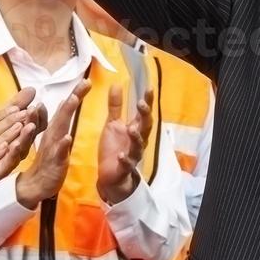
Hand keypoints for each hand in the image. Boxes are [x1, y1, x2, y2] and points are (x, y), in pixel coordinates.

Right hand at [15, 81, 89, 208]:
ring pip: (58, 128)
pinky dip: (62, 144)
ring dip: (65, 114)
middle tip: (84, 82)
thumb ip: (56, 120)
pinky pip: (58, 153)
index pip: (66, 108)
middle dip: (73, 97)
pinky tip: (67, 137)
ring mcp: (52, 147)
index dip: (76, 94)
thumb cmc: (47, 160)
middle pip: (63, 112)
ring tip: (73, 99)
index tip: (88, 80)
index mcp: (55, 129)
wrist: (35, 184)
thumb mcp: (53, 139)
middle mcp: (52, 134)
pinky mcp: (54, 162)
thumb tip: (57, 103)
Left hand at [97, 84, 150, 204]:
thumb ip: (115, 106)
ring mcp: (132, 155)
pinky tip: (120, 155)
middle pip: (145, 128)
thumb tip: (116, 84)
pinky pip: (127, 164)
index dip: (147, 102)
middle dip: (145, 117)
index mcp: (135, 129)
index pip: (143, 114)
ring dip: (136, 138)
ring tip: (132, 129)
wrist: (111, 175)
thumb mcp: (113, 124)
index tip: (149, 88)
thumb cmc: (114, 147)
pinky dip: (124, 160)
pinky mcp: (124, 168)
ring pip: (138, 146)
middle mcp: (137, 141)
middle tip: (141, 104)